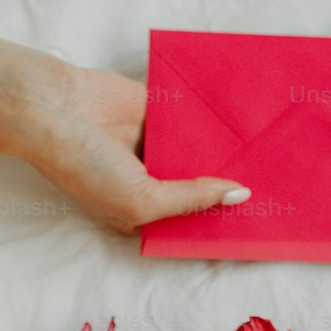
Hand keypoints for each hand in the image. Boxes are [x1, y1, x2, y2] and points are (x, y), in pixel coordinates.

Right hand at [22, 62, 249, 234]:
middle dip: (226, 185)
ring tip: (269, 153)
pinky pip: (190, 114)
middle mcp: (150, 181)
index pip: (188, 220)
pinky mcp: (156, 110)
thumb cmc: (88, 168)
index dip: (218, 220)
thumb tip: (239, 195)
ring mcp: (153, 144)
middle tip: (275, 186)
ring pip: (197, 149)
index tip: (257, 220)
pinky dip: (209, 115)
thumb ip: (192, 199)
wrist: (55, 111)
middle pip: (198, 184)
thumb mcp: (144, 200)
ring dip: (222, 150)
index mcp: (142, 212)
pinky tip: (242, 121)